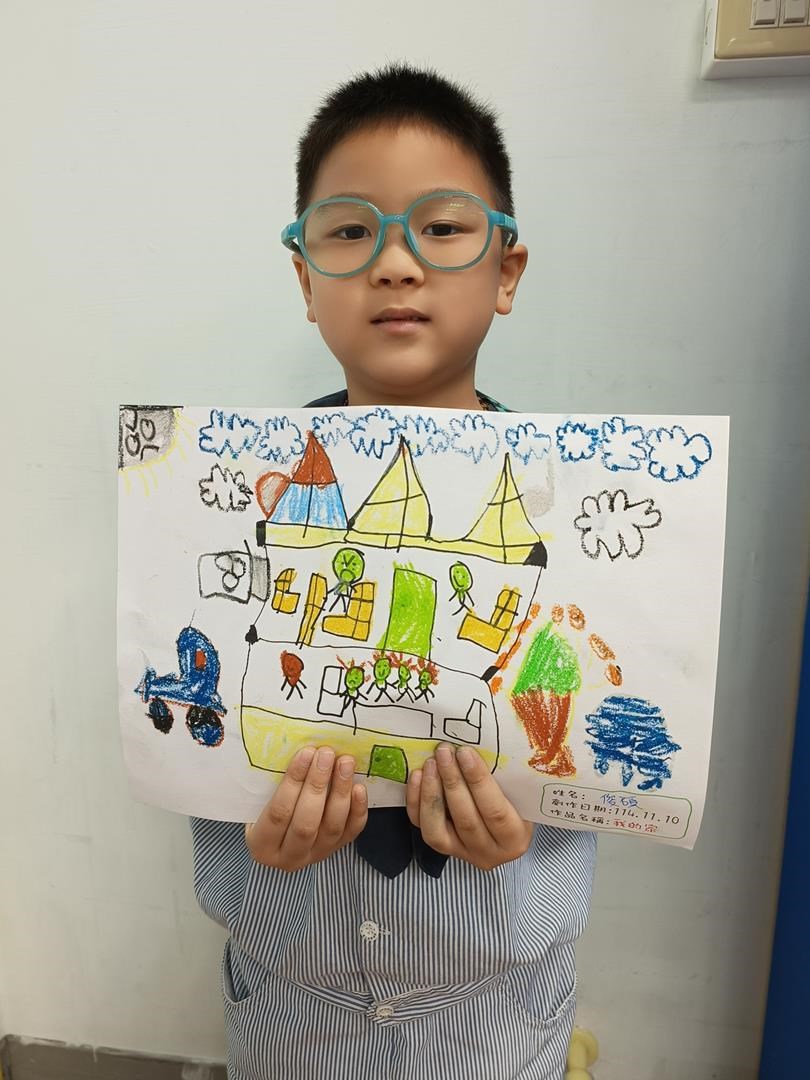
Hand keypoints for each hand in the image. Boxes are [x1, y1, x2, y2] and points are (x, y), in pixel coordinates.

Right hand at [245, 746, 367, 870]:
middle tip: (326, 754)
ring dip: (340, 791)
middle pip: (306, 822)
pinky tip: (359, 787)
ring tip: (345, 763)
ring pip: (331, 826)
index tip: (306, 753)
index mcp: (262, 846)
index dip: (293, 781)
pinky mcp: (337, 849)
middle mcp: (289, 857)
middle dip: (317, 784)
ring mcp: (315, 855)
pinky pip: (351, 831)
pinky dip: (357, 808)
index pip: (279, 813)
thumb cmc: (265, 809)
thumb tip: (300, 750)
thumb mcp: (260, 801)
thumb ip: (273, 784)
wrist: (282, 834)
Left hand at [406, 744, 532, 869]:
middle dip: (452, 781)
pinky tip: (417, 777)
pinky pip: (424, 828)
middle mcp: (489, 853)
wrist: (506, 834)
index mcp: (515, 838)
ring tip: (430, 763)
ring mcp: (463, 854)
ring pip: (438, 830)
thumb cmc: (516, 805)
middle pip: (466, 820)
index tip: (465, 753)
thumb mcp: (520, 795)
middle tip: (444, 751)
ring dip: (431, 793)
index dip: (478, 781)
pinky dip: (416, 802)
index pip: (495, 811)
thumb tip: (477, 746)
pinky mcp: (442, 849)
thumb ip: (503, 780)